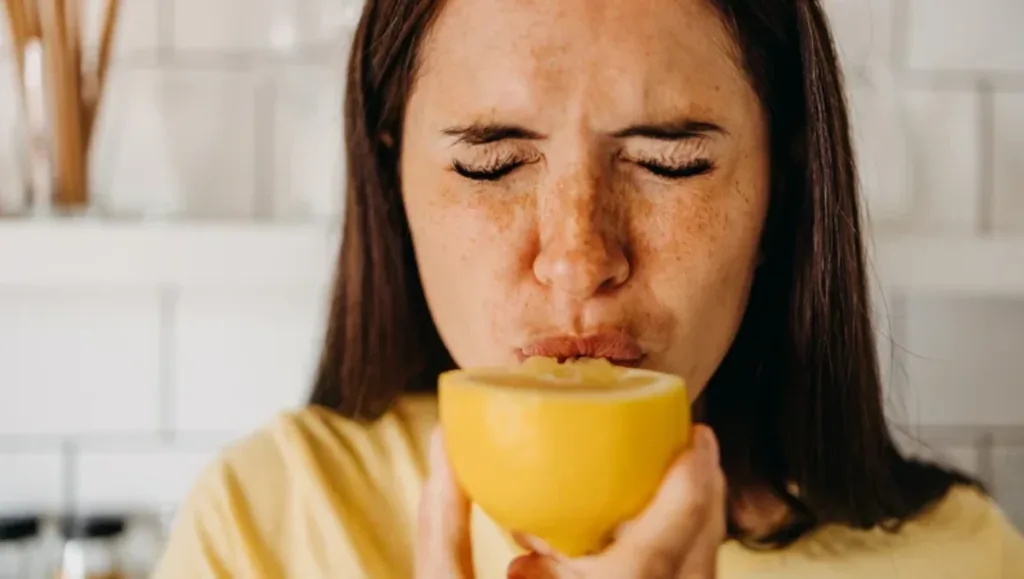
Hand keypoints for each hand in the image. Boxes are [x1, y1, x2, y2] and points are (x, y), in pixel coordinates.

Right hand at [415, 425, 726, 578]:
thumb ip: (442, 526)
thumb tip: (444, 441)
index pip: (660, 550)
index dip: (691, 488)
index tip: (699, 435)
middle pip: (699, 564)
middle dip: (704, 498)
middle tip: (690, 444)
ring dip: (691, 531)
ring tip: (667, 484)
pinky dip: (670, 563)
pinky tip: (628, 543)